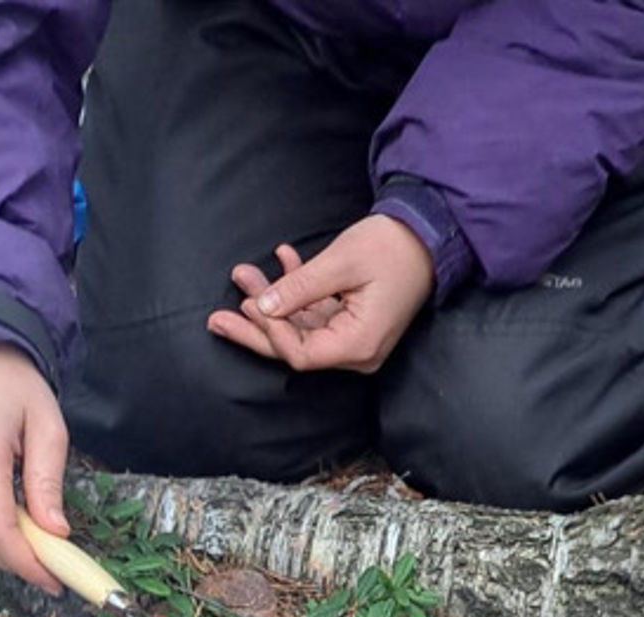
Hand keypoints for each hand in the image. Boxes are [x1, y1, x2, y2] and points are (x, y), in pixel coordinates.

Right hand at [0, 348, 69, 589]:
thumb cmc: (13, 385)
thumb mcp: (48, 425)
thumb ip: (49, 481)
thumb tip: (56, 533)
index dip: (29, 564)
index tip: (57, 579)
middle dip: (22, 564)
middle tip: (57, 569)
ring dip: (10, 548)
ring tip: (41, 537)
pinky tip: (18, 516)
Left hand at [208, 216, 434, 375]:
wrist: (428, 235)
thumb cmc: (391, 247)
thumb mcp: (341, 263)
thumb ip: (300, 288)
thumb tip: (263, 307)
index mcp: (358, 345)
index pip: (300, 354)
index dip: (269, 332)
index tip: (250, 302)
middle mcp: (357, 353)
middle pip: (294, 350)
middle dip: (256, 327)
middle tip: (215, 317)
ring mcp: (355, 340)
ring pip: (301, 330)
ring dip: (273, 301)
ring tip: (243, 274)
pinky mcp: (353, 323)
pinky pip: (316, 316)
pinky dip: (297, 293)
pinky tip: (282, 262)